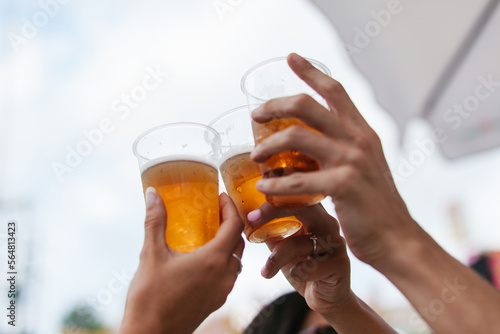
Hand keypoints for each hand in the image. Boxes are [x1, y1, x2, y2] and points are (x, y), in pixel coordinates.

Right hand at [120, 188, 243, 333]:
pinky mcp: (217, 300)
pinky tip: (204, 256)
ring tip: (210, 230)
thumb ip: (155, 221)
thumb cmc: (149, 298)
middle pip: (239, 241)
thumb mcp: (151, 255)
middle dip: (230, 222)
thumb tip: (153, 194)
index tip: (220, 196)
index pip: (234, 225)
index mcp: (213, 260)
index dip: (230, 207)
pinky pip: (229, 273)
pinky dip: (224, 259)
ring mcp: (223, 290)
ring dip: (229, 241)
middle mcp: (224, 275)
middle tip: (215, 210)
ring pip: (236, 258)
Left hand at [249, 203, 350, 314]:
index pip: (297, 195)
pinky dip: (297, 272)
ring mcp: (336, 242)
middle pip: (303, 207)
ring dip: (278, 256)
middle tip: (253, 218)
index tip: (254, 197)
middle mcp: (328, 224)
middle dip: (273, 210)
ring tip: (266, 270)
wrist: (327, 296)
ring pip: (300, 242)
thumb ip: (270, 231)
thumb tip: (246, 217)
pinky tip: (297, 275)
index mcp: (315, 215)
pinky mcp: (340, 263)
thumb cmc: (305, 266)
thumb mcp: (283, 245)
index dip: (276, 192)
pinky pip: (311, 265)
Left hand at [250, 53, 419, 268]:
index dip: (311, 71)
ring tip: (256, 158)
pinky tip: (265, 189)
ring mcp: (352, 160)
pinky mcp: (344, 185)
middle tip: (256, 116)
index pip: (334, 91)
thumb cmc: (374, 207)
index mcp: (362, 132)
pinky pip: (298, 180)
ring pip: (296, 137)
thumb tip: (310, 143)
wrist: (397, 240)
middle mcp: (357, 139)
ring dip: (268, 146)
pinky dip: (276, 185)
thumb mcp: (364, 168)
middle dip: (274, 106)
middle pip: (306, 105)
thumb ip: (342, 150)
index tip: (291, 58)